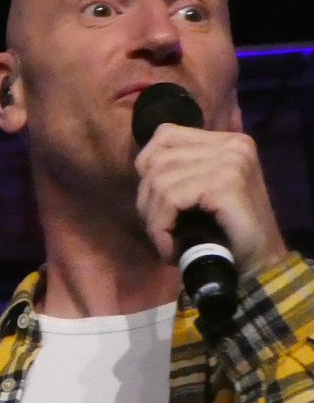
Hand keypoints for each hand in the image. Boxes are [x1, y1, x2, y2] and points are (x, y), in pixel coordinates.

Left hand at [135, 123, 287, 272]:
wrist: (261, 266)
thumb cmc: (227, 232)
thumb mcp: (200, 192)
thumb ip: (180, 170)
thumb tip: (141, 165)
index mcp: (226, 141)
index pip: (165, 136)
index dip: (147, 170)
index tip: (155, 203)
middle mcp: (232, 145)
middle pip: (157, 160)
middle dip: (147, 199)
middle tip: (159, 230)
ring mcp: (231, 161)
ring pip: (160, 180)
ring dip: (153, 218)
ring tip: (166, 242)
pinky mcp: (226, 183)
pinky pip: (171, 198)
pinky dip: (161, 227)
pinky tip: (170, 248)